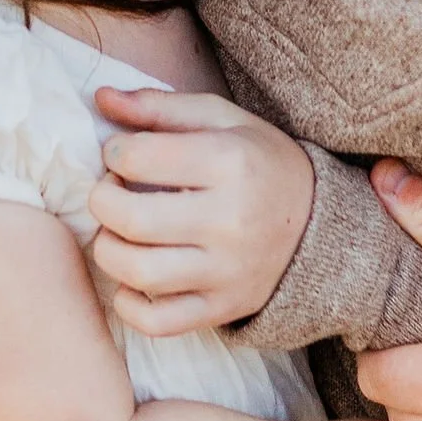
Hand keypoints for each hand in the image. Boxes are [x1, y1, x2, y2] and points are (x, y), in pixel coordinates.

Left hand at [89, 84, 316, 334]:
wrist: (320, 222)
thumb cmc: (259, 161)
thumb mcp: (221, 119)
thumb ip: (158, 107)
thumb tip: (101, 97)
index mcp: (230, 162)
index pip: (139, 158)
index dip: (114, 152)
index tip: (122, 154)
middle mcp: (230, 220)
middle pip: (131, 219)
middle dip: (101, 201)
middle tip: (111, 192)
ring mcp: (228, 271)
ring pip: (139, 273)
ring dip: (108, 250)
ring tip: (117, 232)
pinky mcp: (224, 308)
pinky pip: (159, 322)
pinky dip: (129, 305)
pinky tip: (130, 280)